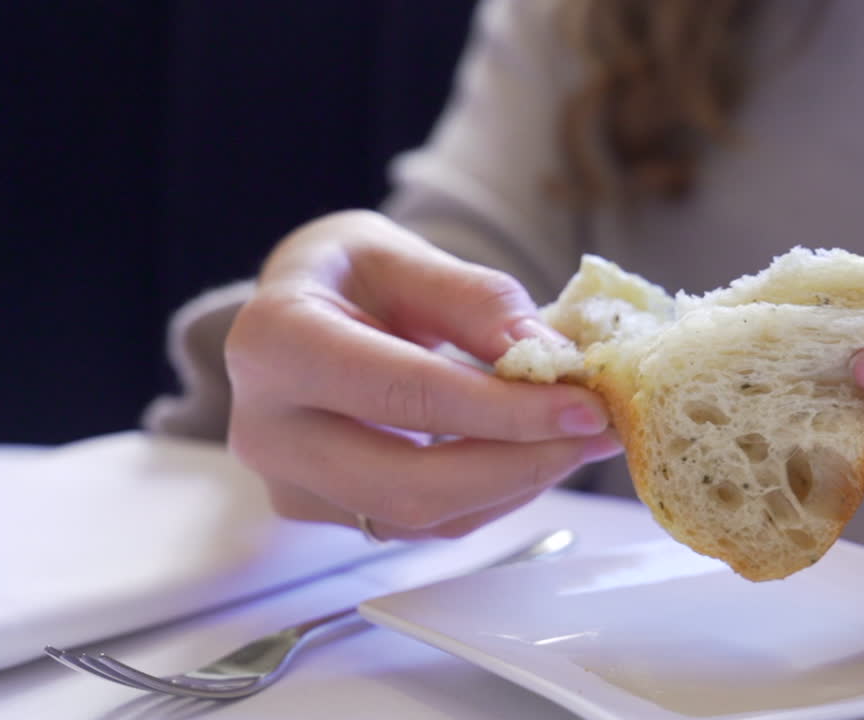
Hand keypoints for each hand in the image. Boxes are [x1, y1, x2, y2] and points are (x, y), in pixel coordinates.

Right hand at [224, 210, 620, 539]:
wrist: (294, 314)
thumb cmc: (345, 275)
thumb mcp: (402, 255)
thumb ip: (472, 300)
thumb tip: (549, 355)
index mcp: (276, 342)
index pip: (402, 392)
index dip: (502, 410)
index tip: (584, 406)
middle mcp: (267, 427)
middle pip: (408, 482)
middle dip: (519, 464)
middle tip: (597, 430)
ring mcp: (290, 483)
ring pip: (420, 516)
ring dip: (515, 483)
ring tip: (577, 436)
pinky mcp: (324, 513)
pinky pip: (421, 526)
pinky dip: (491, 495)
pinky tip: (531, 454)